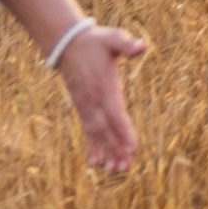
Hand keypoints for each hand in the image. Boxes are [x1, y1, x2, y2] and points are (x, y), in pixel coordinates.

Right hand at [56, 25, 148, 173]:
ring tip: (116, 170)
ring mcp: (86, 106)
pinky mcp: (82, 108)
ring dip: (107, 152)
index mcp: (104, 87)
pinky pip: (88, 130)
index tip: (132, 149)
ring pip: (97, 134)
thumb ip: (126, 44)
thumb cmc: (95, 41)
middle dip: (116, 149)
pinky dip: (92, 146)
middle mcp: (94, 100)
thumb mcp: (112, 38)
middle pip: (106, 129)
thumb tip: (141, 47)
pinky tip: (96, 162)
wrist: (67, 44)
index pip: (115, 113)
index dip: (123, 131)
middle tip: (125, 168)